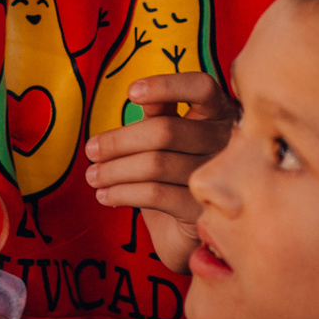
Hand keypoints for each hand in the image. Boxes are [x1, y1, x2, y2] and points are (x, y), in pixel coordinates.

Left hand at [84, 72, 237, 274]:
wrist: (185, 231)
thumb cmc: (174, 173)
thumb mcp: (167, 139)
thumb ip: (159, 113)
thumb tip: (136, 93)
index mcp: (219, 114)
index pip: (202, 88)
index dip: (167, 86)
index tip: (131, 92)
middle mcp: (226, 143)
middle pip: (166, 130)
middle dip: (119, 141)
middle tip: (91, 151)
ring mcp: (218, 178)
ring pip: (156, 164)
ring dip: (114, 171)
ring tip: (93, 176)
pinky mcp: (203, 209)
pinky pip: (155, 194)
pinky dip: (122, 193)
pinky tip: (105, 196)